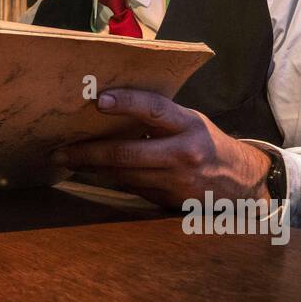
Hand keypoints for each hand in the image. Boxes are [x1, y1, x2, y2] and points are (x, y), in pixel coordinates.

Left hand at [50, 87, 272, 208]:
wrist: (240, 181)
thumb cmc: (206, 142)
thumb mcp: (190, 120)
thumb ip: (159, 116)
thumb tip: (109, 106)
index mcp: (188, 125)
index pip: (154, 109)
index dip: (126, 103)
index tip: (98, 101)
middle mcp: (183, 153)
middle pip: (126, 153)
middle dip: (87, 152)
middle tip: (60, 150)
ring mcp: (176, 181)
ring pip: (123, 175)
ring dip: (92, 168)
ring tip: (67, 159)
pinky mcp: (169, 201)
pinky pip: (131, 188)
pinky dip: (111, 179)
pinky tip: (94, 172)